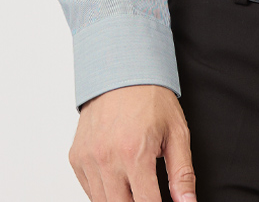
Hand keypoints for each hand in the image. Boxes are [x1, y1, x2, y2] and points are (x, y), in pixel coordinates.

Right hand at [69, 83, 195, 201]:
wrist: (121, 69)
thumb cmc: (151, 98)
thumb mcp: (176, 132)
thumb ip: (182, 173)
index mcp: (134, 153)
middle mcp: (107, 159)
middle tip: (148, 193)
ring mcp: (88, 160)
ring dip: (121, 199)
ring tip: (135, 185)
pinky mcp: (76, 158)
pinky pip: (89, 190)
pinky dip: (104, 191)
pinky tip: (118, 177)